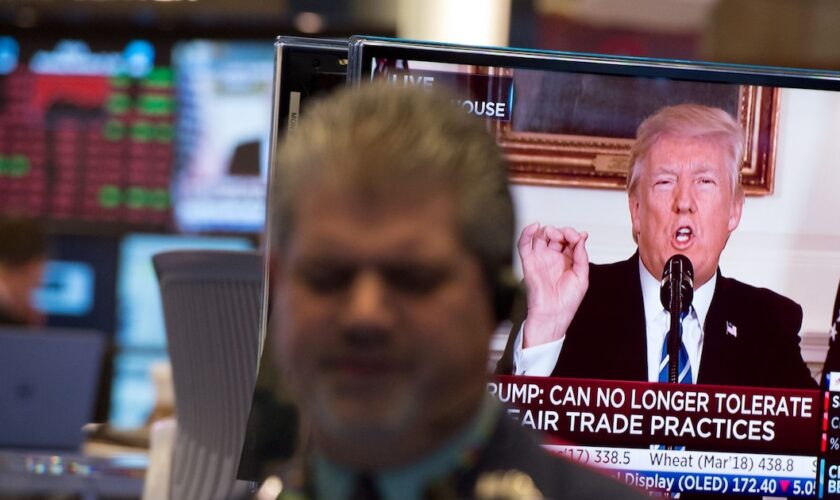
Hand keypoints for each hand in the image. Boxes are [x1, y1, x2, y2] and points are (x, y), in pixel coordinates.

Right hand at [518, 223, 588, 346]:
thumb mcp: (582, 277)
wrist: (552, 316)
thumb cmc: (567, 302)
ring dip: (548, 230)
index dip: (574, 235)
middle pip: (556, 235)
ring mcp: (540, 259)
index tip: (580, 237)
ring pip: (540, 236)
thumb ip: (582, 257)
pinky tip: (535, 227)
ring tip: (555, 235)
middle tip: (568, 237)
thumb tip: (581, 238)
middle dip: (563, 232)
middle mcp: (553, 258)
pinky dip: (527, 233)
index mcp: (567, 261)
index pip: (570, 240)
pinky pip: (524, 244)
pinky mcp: (528, 263)